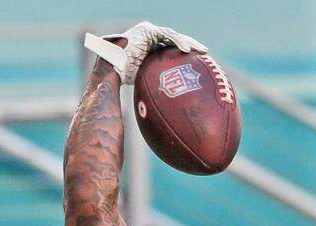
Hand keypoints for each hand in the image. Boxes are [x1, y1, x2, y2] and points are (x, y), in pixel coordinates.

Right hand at [84, 21, 207, 83]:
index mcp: (150, 47)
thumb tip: (168, 104)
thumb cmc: (123, 80)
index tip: (198, 61)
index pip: (170, 47)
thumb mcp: (144, 80)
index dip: (183, 52)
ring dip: (188, 42)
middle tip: (204, 54)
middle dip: (190, 45)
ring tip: (200, 51)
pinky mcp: (147, 30)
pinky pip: (166, 35)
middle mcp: (149, 38)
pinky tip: (186, 49)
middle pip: (174, 40)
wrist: (110, 70)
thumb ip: (155, 82)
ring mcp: (148, 32)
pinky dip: (177, 41)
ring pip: (173, 35)